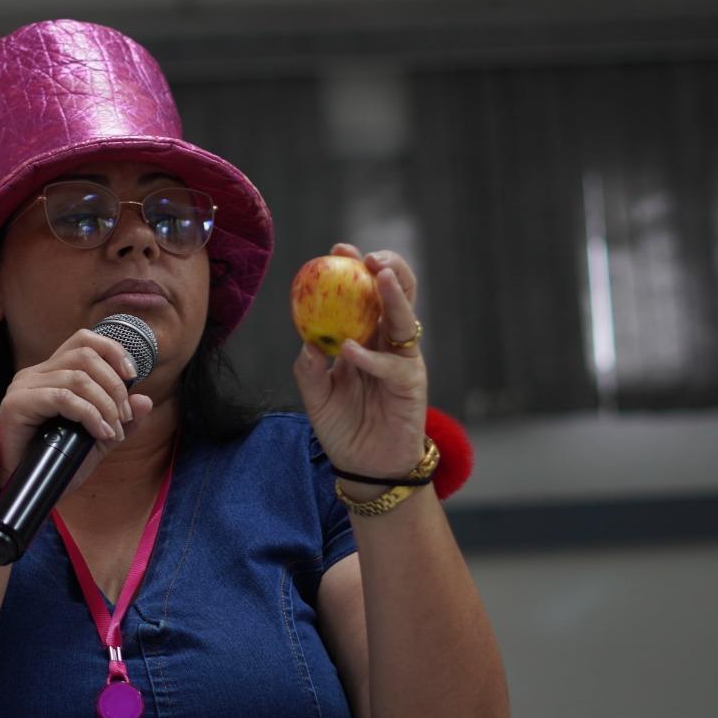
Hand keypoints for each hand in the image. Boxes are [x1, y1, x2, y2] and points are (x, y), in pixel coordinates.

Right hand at [0, 330, 154, 490]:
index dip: (113, 351)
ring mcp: (24, 386)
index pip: (84, 340)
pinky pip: (63, 398)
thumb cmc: (56, 463)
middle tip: (123, 418)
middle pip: (85, 356)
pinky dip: (89, 415)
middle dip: (114, 386)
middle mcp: (35, 373)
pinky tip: (98, 433)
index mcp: (52, 372)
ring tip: (112, 431)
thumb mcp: (98, 440)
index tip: (132, 377)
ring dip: (105, 405)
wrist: (25, 489)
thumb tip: (145, 400)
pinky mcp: (17, 404)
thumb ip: (120, 420)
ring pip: (77, 378)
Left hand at [292, 244, 426, 476]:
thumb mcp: (316, 398)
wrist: (365, 467)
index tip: (337, 249)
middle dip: (385, 269)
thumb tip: (306, 343)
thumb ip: (309, 371)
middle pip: (395, 296)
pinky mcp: (410, 385)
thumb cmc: (343, 428)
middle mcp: (387, 344)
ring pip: (404, 320)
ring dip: (394, 295)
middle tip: (368, 256)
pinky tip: (351, 350)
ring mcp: (402, 362)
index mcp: (365, 337)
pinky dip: (372, 356)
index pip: (364, 294)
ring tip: (378, 274)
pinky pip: (393, 365)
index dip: (355, 268)